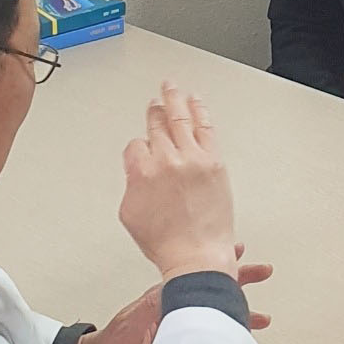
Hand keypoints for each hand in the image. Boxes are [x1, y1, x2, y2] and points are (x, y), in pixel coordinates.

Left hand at [68, 249, 275, 343]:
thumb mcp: (133, 322)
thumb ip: (154, 305)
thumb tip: (176, 287)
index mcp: (167, 297)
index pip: (199, 273)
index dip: (220, 261)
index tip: (239, 249)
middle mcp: (179, 310)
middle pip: (215, 290)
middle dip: (240, 280)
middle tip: (263, 271)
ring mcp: (182, 329)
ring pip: (218, 316)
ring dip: (240, 313)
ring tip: (264, 316)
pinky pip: (213, 338)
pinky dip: (229, 337)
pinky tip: (242, 340)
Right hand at [118, 82, 237, 280]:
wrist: (196, 254)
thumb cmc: (166, 242)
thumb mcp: (130, 214)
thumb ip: (132, 184)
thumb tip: (137, 172)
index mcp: (140, 171)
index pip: (136, 145)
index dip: (139, 148)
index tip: (144, 149)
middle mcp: (165, 160)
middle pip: (156, 126)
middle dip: (154, 112)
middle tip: (155, 103)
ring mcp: (191, 159)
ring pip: (179, 118)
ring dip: (173, 100)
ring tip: (171, 88)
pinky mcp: (213, 162)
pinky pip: (205, 127)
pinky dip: (199, 111)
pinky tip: (196, 102)